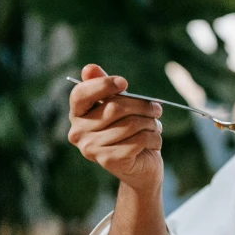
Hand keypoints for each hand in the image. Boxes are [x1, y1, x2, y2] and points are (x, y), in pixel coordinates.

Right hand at [68, 64, 163, 193]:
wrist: (140, 167)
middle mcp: (78, 132)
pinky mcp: (108, 161)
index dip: (102, 85)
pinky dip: (153, 138)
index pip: (80, 94)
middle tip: (157, 109)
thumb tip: (89, 68)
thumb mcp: (120, 105)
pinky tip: (153, 141)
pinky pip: (138, 140)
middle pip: (115, 107)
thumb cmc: (130, 130)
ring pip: (131, 124)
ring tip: (155, 126)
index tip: (124, 83)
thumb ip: (105, 87)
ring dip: (151, 123)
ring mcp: (90, 148)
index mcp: (78, 114)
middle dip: (142, 105)